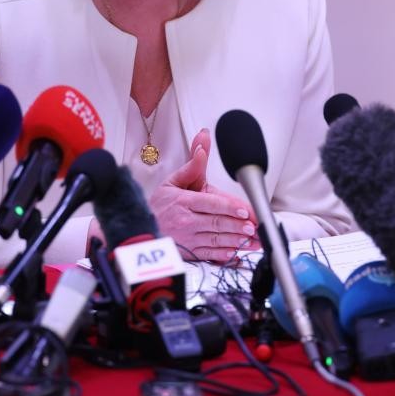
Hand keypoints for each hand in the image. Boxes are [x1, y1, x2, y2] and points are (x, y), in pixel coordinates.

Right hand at [149, 128, 258, 262]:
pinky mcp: (189, 252)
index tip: (244, 211)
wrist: (140, 226)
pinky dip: (224, 255)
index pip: (211, 203)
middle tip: (255, 227)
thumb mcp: (174, 180)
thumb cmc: (161, 204)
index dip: (229, 207)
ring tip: (253, 241)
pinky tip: (237, 253)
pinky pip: (209, 254)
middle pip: (216, 223)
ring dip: (237, 241)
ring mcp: (188, 238)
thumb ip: (194, 163)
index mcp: (184, 201)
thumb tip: (203, 140)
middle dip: (238, 226)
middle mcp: (186, 220)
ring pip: (216, 240)